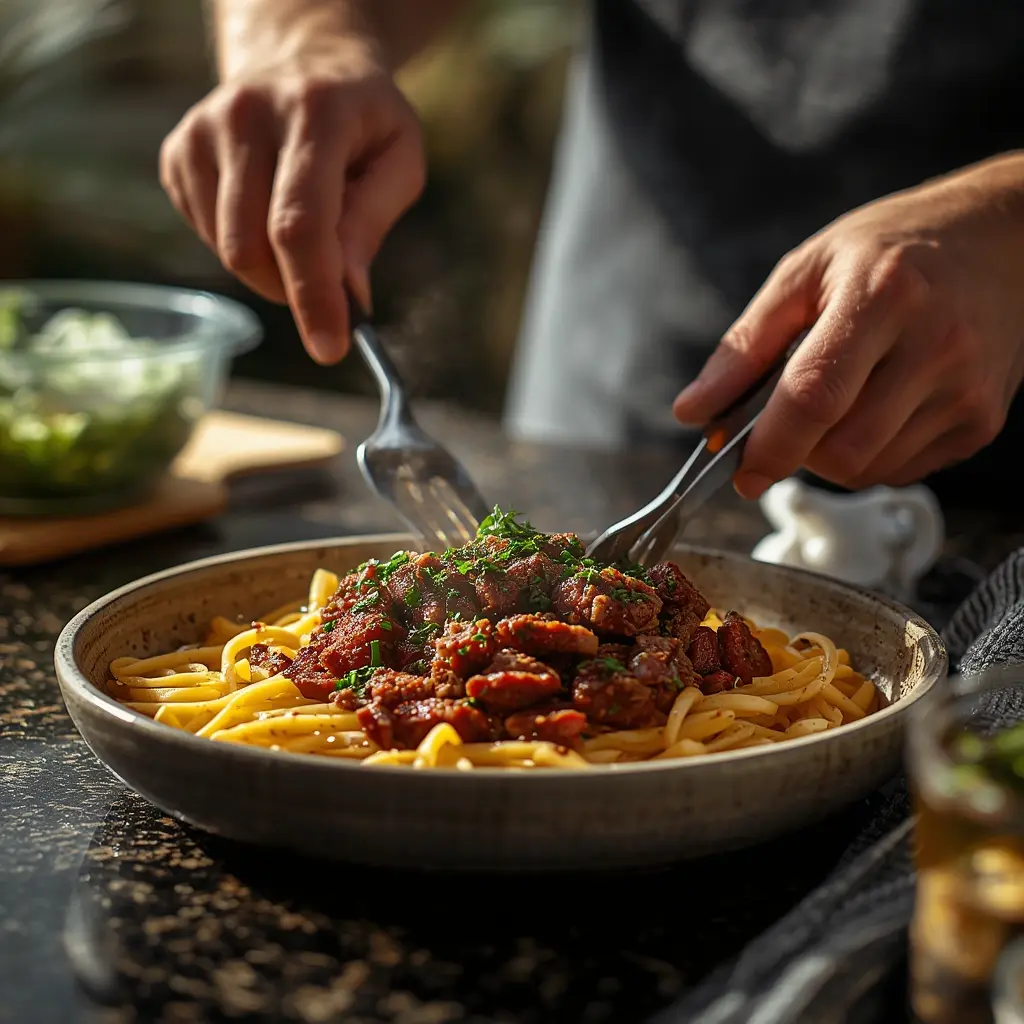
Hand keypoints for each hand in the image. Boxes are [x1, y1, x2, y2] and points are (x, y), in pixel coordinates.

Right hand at [160, 37, 424, 362]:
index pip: (300, 224)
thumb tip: (348, 293)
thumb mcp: (399, 159)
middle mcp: (247, 113)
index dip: (314, 295)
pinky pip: (207, 236)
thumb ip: (371, 222)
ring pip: (227, 250)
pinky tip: (266, 210)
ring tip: (305, 238)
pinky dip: (244, 247)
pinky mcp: (178, 152)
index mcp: (314, 113)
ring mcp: (202, 130)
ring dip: (271, 274)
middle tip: (331, 291)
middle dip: (295, 291)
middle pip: (253, 246)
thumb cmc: (363, 121)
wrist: (301, 60)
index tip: (330, 349)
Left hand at [673, 153, 1023, 497]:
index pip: (814, 396)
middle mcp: (935, 346)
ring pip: (868, 469)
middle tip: (787, 420)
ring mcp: (966, 389)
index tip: (740, 470)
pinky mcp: (981, 422)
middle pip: (842, 449)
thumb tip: (692, 412)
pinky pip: (901, 472)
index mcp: (882, 296)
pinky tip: (876, 407)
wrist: (1003, 240)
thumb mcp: (806, 272)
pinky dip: (869, 456)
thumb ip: (744, 347)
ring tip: (840, 399)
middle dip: (797, 451)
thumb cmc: (893, 249)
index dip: (768, 446)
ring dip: (830, 455)